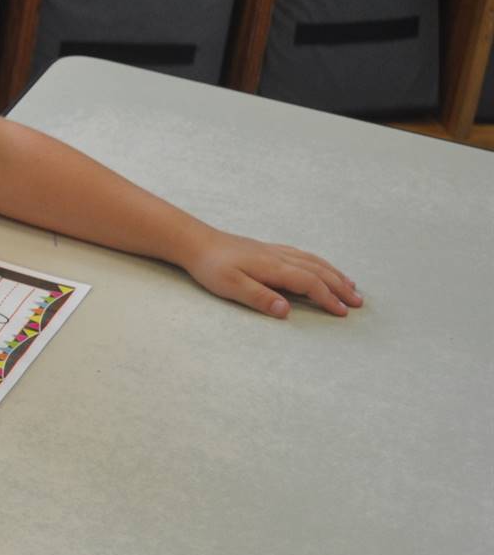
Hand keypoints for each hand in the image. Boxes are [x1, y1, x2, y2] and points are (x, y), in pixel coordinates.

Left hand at [182, 229, 363, 318]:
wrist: (196, 241)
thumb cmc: (211, 266)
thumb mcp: (231, 286)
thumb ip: (260, 298)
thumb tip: (287, 311)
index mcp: (274, 267)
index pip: (309, 284)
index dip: (328, 298)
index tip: (343, 312)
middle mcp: (279, 257)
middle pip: (318, 271)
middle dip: (340, 287)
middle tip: (359, 302)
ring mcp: (274, 251)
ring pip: (313, 261)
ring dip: (334, 273)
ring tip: (350, 285)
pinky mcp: (268, 249)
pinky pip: (302, 255)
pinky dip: (319, 263)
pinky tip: (321, 267)